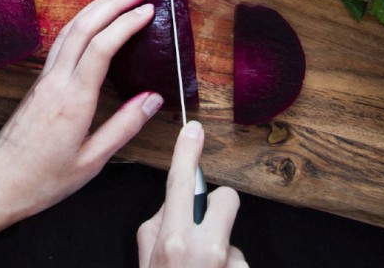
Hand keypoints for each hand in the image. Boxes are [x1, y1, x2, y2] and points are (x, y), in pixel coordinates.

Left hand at [0, 0, 162, 225]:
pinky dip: (80, 23)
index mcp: (73, 100)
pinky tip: (89, 20)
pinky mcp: (38, 83)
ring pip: (70, 30)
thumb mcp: (92, 162)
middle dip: (113, 4)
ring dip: (94, 7)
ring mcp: (44, 79)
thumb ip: (124, 127)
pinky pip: (60, 42)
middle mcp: (56, 81)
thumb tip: (153, 98)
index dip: (126, 23)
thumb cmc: (44, 180)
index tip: (148, 10)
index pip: (102, 47)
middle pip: (84, 27)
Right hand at [137, 121, 244, 266]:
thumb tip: (170, 205)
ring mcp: (230, 264)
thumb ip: (156, 226)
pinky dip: (226, 267)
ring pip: (230, 235)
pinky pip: (238, 260)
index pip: (181, 182)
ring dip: (218, 248)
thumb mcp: (146, 261)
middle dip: (216, 207)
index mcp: (175, 241)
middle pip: (226, 198)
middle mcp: (206, 249)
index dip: (186, 151)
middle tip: (204, 229)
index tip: (193, 129)